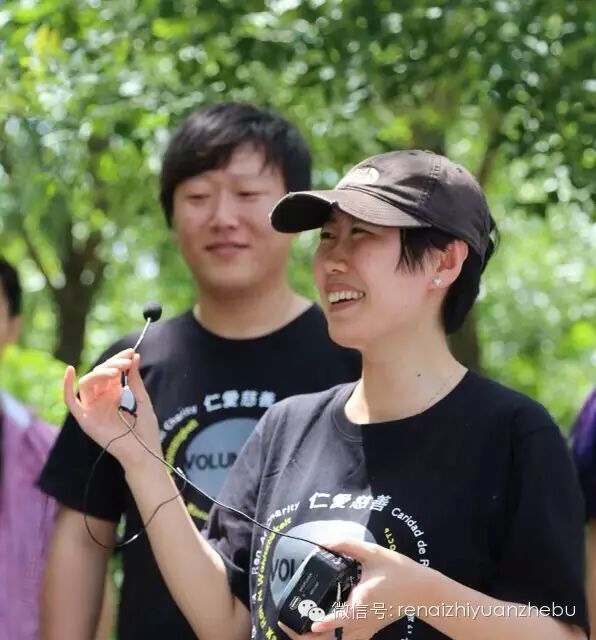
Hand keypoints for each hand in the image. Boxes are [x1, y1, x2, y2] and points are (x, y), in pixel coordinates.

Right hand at [64, 349, 160, 468]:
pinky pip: (70, 401)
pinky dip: (66, 386)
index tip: (132, 352)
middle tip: (126, 362)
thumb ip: (135, 379)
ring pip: (87, 383)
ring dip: (100, 372)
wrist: (143, 451)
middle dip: (113, 364)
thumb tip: (135, 356)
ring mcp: (92, 408)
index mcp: (114, 393)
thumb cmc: (145, 429)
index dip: (119, 359)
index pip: (111, 371)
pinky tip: (69, 371)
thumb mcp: (142, 399)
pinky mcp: (85, 419)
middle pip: (99, 374)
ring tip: (117, 371)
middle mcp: (101, 399)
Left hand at [279, 538, 433, 639]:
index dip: (327, 623)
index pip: (343, 618)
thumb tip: (324, 543)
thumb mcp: (372, 552)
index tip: (312, 624)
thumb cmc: (397, 570)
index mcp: (363, 602)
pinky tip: (316, 631)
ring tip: (296, 630)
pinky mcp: (367, 630)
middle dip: (308, 637)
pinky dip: (330, 639)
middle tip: (288, 625)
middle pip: (333, 639)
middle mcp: (362, 620)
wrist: (421, 590)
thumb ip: (347, 545)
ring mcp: (365, 629)